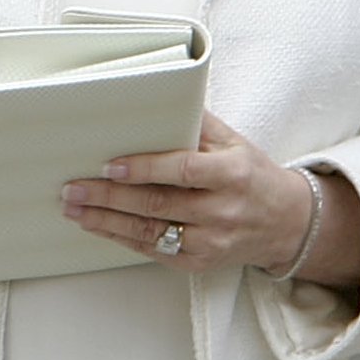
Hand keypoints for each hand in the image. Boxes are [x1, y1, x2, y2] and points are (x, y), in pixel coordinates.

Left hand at [60, 110, 315, 275]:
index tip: (110, 164)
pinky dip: (123, 238)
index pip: (182, 170)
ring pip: (150, 232)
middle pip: (157, 204)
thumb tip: (158, 96)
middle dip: (109, 197)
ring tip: (75, 209)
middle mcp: (222, 210)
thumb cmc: (253, 174)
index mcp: (232, 174)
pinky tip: (99, 227)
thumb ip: (197, 123)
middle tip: (74, 189)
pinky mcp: (200, 263)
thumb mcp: (234, 141)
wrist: (286, 223)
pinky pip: (155, 251)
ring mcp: (211, 242)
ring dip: (107, 222)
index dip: (145, 168)